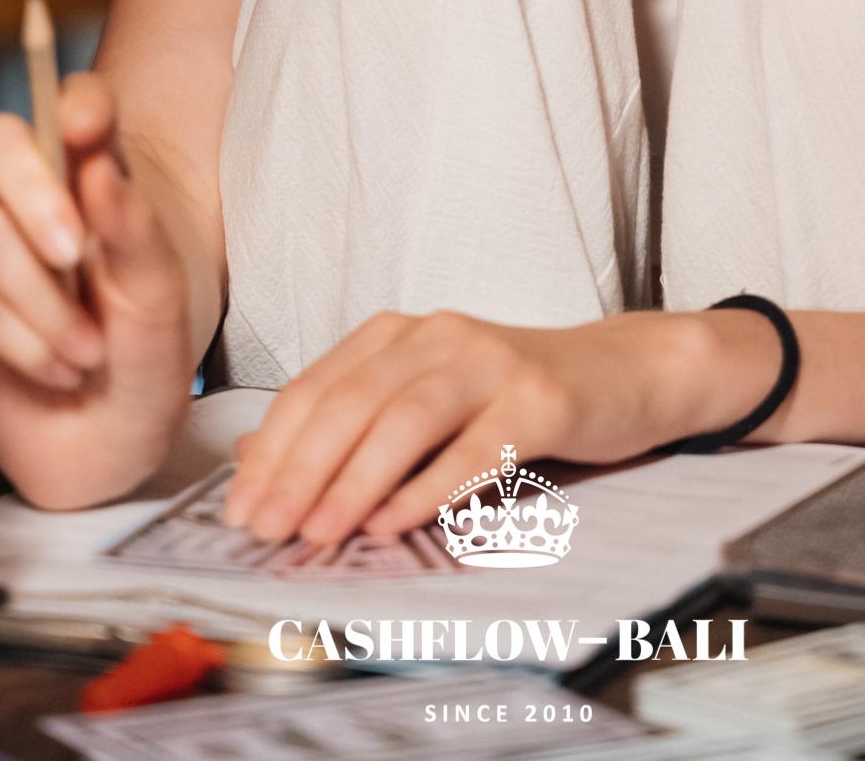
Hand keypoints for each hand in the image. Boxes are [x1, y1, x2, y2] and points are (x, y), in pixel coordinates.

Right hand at [0, 70, 197, 508]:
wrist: (119, 440)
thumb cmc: (150, 351)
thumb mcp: (161, 294)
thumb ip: (135, 229)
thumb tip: (99, 169)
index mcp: (94, 174)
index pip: (75, 103)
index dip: (76, 105)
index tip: (88, 130)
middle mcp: (35, 201)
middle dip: (32, 195)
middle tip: (72, 250)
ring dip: (42, 301)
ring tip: (90, 351)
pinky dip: (23, 343)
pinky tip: (61, 370)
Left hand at [221, 304, 781, 546]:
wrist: (623, 373)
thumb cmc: (512, 397)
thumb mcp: (427, 400)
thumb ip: (350, 421)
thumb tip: (256, 458)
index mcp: (401, 333)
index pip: (318, 386)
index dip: (274, 448)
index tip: (241, 507)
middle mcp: (440, 335)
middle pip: (354, 400)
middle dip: (301, 468)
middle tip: (268, 528)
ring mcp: (492, 362)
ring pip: (407, 418)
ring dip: (354, 480)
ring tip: (319, 531)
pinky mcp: (540, 399)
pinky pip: (475, 447)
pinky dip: (428, 487)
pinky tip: (395, 522)